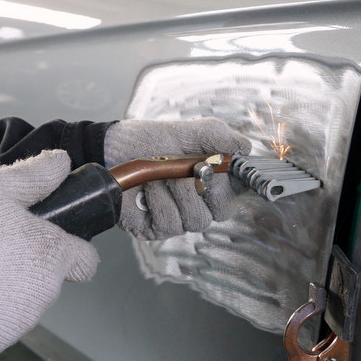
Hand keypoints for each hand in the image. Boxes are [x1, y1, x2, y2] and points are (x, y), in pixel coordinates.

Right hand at [0, 150, 98, 360]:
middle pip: (46, 282)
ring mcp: (18, 323)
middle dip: (27, 268)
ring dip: (4, 291)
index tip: (52, 244)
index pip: (85, 261)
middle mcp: (43, 295)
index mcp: (51, 256)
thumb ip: (34, 176)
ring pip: (20, 305)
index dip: (72, 251)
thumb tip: (62, 162)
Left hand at [104, 118, 251, 239]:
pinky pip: (170, 223)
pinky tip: (147, 189)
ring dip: (177, 191)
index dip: (233, 184)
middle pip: (222, 212)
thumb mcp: (190, 131)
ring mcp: (180, 220)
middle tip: (187, 166)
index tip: (223, 168)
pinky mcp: (157, 230)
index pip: (239, 193)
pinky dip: (158, 201)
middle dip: (204, 186)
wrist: (115, 149)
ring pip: (196, 219)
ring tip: (159, 174)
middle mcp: (200, 204)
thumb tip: (245, 148)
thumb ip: (220, 137)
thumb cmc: (152, 141)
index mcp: (214, 182)